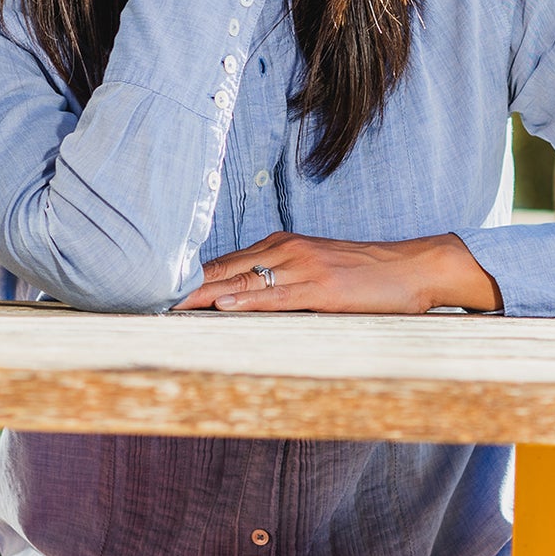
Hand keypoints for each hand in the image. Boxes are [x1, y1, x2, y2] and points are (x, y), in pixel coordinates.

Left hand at [173, 231, 501, 313]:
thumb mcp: (316, 273)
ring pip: (240, 281)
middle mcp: (283, 250)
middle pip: (219, 269)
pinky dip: (245, 303)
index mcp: (278, 246)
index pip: (220, 263)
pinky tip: (222, 307)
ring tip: (165, 309)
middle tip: (140, 300)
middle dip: (179, 288)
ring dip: (201, 297)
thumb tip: (240, 303)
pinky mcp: (321, 288)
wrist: (414, 267)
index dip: (184, 280)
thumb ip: (279, 283)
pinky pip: (276, 297)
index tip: (149, 292)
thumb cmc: (365, 275)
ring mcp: (302, 267)